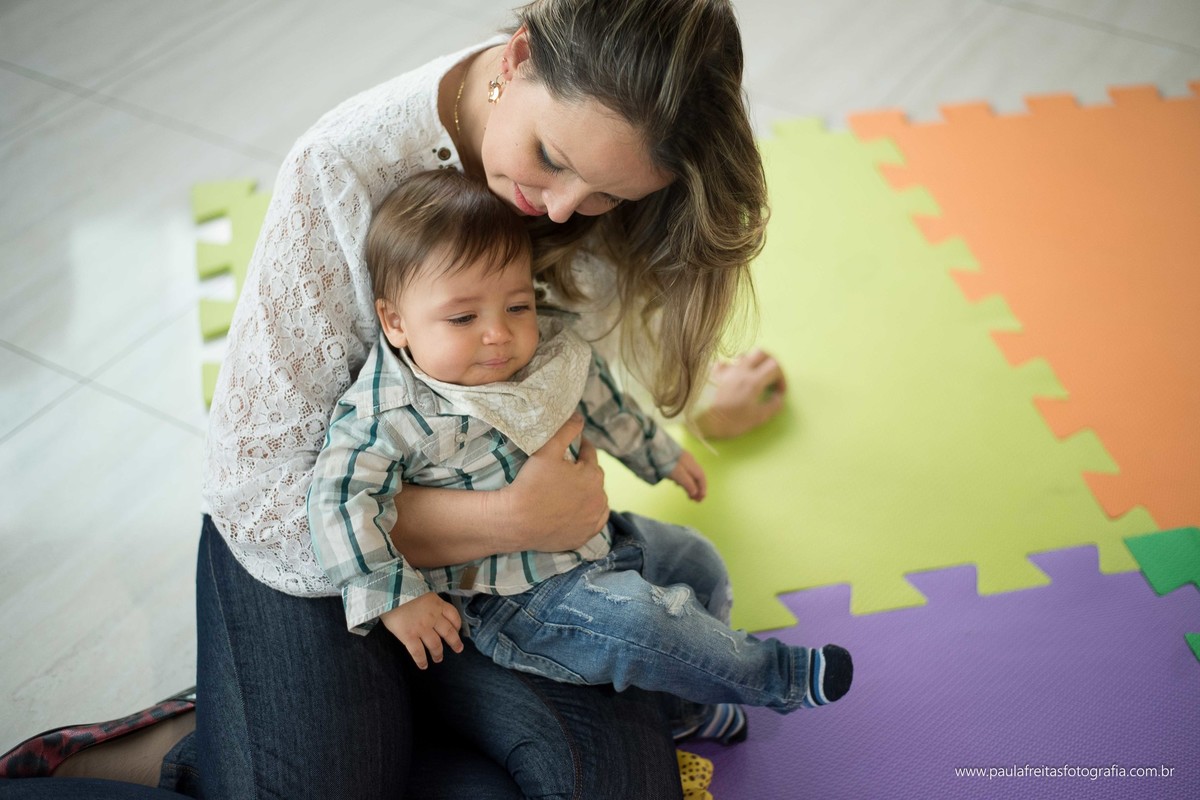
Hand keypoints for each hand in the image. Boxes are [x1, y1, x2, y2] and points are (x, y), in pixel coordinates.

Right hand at [379, 593, 463, 669]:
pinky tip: (423, 666)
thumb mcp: (420, 590)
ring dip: (438, 653)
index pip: (453, 615)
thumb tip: (425, 603)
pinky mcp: (409, 636)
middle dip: (454, 642)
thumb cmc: (402, 587)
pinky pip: (418, 652)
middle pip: (448, 632)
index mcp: (437, 603)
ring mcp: (422, 628)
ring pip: (435, 645)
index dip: (457, 624)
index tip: (457, 630)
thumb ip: (426, 600)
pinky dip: (422, 661)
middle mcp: (433, 617)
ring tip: (438, 659)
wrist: (389, 590)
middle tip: (458, 649)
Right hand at [501, 414, 608, 551]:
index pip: (590, 454)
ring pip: (597, 499)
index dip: (580, 448)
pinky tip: (580, 510)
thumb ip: (566, 431)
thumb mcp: (547, 450)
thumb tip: (579, 417)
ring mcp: (593, 519)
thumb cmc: (530, 484)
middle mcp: (599, 498)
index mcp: (593, 475)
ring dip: (589, 493)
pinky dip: (590, 514)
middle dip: (584, 470)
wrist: (516, 521)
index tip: (572, 447)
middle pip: (594, 477)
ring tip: (572, 490)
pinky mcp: (585, 536)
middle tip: (567, 469)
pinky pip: (595, 521)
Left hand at [669, 451, 706, 500]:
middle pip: (696, 477)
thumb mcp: (678, 475)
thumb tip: (695, 493)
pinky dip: (683, 480)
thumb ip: (688, 484)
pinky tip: (678, 484)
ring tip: (687, 495)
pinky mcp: (673, 460)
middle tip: (695, 500)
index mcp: (692, 464)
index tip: (701, 499)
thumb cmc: (667, 462)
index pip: (701, 477)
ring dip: (690, 485)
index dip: (703, 489)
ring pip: (689, 474)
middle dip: (697, 489)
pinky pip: (682, 472)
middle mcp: (689, 461)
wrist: (653, 448)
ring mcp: (681, 460)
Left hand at [694, 349, 786, 438]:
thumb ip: (772, 407)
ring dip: (751, 364)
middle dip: (770, 362)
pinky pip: (725, 364)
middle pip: (761, 353)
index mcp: (753, 380)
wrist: (694, 416)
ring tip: (749, 378)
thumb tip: (778, 398)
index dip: (781, 377)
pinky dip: (732, 370)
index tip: (778, 390)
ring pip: (743, 356)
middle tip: (769, 376)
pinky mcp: (711, 371)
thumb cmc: (726, 420)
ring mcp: (724, 368)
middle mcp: (740, 369)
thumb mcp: (755, 419)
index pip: (775, 366)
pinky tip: (728, 380)